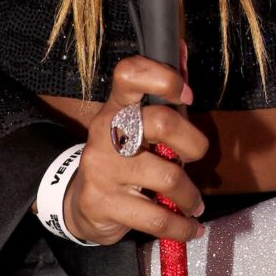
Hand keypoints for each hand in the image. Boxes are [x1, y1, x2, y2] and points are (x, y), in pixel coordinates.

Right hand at [64, 56, 207, 244]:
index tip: (187, 95)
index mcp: (117, 107)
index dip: (163, 78)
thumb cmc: (123, 157)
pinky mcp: (103, 202)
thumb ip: (163, 94)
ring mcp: (103, 168)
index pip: (130, 74)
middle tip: (196, 159)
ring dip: (191, 195)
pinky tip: (190, 227)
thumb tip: (183, 48)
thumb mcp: (138, 124)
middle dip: (194, 144)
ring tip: (195, 203)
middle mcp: (107, 132)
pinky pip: (156, 217)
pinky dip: (182, 227)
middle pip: (162, 123)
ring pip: (167, 176)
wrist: (79, 202)